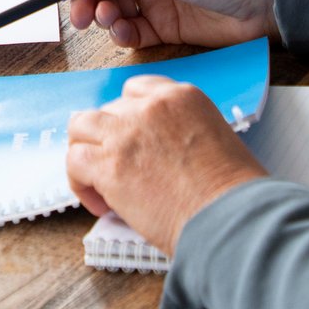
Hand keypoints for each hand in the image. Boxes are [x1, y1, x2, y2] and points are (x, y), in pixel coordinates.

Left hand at [66, 76, 266, 253]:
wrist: (230, 218)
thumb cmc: (233, 194)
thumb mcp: (216, 141)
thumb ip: (182, 134)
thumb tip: (159, 155)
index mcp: (182, 97)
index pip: (136, 90)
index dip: (128, 116)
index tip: (130, 139)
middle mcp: (149, 107)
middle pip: (107, 110)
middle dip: (107, 138)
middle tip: (117, 168)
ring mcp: (125, 133)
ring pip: (80, 127)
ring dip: (85, 151)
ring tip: (96, 180)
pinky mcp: (109, 165)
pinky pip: (75, 163)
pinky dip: (81, 184)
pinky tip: (101, 205)